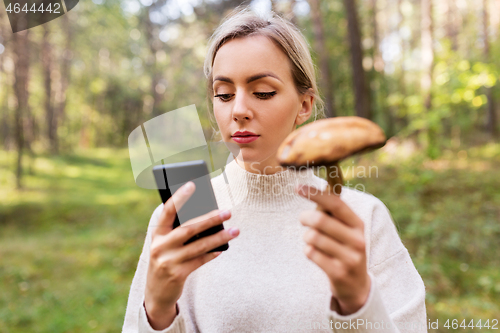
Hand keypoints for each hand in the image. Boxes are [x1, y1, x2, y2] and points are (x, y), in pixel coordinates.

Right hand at [144, 181, 238, 328]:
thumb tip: (208, 217)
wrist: (156, 292)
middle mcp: (160, 246)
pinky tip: (223, 248)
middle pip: (189, 229)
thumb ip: (180, 232)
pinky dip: (212, 253)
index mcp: (157, 234)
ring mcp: (168, 261)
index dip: (179, 197)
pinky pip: (199, 261)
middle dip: (210, 219)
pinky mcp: (177, 274)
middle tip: (228, 212)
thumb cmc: (166, 259)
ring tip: (234, 230)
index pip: (168, 211)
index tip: (192, 184)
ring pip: (198, 246)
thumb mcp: (167, 244)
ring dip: (219, 237)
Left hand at [295, 184, 369, 314]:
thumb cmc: (344, 248)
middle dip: (305, 217)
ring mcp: (349, 258)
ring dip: (306, 237)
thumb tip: (316, 188)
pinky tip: (314, 254)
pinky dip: (308, 251)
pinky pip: (311, 253)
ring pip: (313, 237)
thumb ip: (332, 212)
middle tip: (302, 220)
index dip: (315, 194)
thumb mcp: (346, 230)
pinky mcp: (338, 272)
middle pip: (320, 220)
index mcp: (358, 224)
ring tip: (311, 240)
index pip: (336, 203)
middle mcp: (357, 240)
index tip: (297, 187)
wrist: (356, 285)